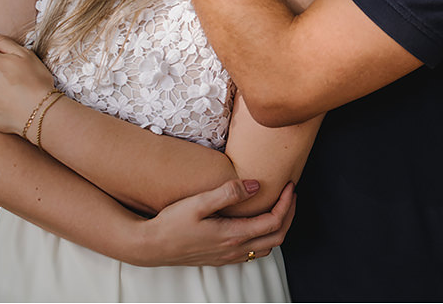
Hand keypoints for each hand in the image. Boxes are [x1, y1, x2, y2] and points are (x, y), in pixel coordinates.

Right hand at [134, 180, 296, 266]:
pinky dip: (265, 235)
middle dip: (289, 214)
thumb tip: (255, 185)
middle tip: (291, 194)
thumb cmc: (171, 223)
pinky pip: (253, 251)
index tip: (289, 186)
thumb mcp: (198, 202)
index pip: (274, 222)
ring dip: (279, 226)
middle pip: (277, 236)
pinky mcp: (221, 257)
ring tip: (279, 205)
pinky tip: (258, 221)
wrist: (150, 246)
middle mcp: (235, 249)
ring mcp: (228, 256)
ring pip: (267, 247)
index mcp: (233, 235)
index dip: (287, 203)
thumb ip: (228, 193)